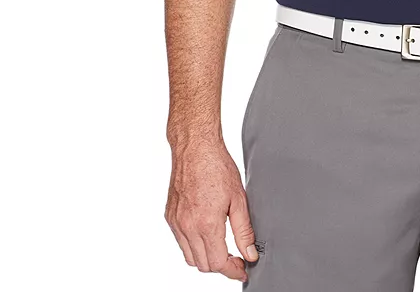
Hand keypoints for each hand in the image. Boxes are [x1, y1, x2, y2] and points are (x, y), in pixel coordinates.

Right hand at [164, 138, 258, 281]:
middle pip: (203, 265)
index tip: (242, 270)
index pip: (218, 263)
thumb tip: (250, 253)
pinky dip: (193, 245)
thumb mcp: (239, 199)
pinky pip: (181, 242)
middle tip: (236, 257)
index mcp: (206, 224)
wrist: (195, 148)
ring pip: (190, 257)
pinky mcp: (170, 217)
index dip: (232, 271)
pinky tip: (206, 232)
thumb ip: (244, 230)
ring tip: (222, 246)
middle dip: (220, 266)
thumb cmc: (218, 167)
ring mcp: (176, 223)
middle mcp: (187, 227)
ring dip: (206, 258)